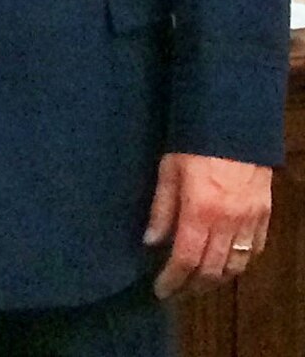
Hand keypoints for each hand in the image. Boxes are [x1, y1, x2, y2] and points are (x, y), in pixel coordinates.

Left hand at [146, 151, 272, 297]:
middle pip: (212, 269)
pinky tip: (226, 264)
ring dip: (217, 280)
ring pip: (237, 264)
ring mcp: (251, 220)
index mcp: (200, 212)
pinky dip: (240, 262)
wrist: (234, 124)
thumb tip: (150, 241)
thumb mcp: (168, 170)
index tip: (160, 290)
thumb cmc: (192, 143)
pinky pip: (256, 249)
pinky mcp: (265, 213)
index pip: (185, 259)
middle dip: (193, 286)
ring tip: (199, 283)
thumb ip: (161, 209)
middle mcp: (228, 222)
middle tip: (177, 292)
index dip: (172, 279)